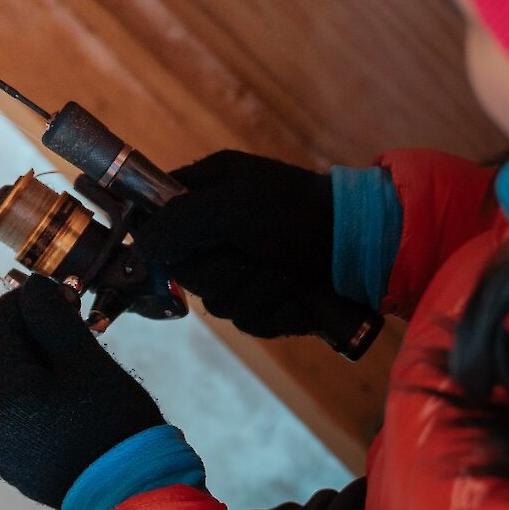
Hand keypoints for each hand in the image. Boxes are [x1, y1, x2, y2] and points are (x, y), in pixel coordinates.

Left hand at [0, 277, 164, 509]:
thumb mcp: (89, 362)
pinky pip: (18, 421)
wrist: (137, 496)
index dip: (15, 304)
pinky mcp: (20, 470)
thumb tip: (32, 287)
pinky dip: (35, 399)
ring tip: (73, 360)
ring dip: (30, 367)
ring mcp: (6, 453)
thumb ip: (53, 320)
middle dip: (25, 333)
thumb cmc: (118, 424)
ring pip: (7, 391)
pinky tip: (69, 398)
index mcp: (9, 396)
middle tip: (67, 319)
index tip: (53, 295)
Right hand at [132, 150, 334, 338]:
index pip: (157, 217)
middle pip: (187, 271)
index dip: (163, 241)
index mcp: (209, 190)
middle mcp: (221, 227)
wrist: (367, 248)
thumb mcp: (235, 206)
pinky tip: (298, 296)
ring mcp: (245, 264)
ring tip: (287, 278)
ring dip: (256, 294)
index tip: (183, 252)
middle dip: (224, 275)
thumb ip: (181, 221)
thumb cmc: (299, 214)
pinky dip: (277, 312)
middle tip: (255, 261)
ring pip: (218, 301)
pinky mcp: (268, 296)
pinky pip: (250, 320)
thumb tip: (142, 244)